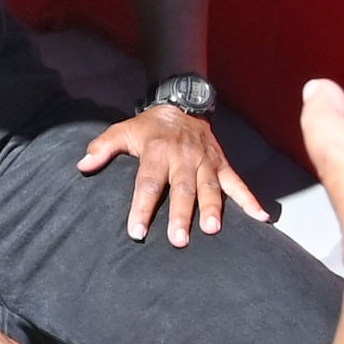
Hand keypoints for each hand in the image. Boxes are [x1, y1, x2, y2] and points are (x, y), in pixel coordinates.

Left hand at [77, 102, 268, 244]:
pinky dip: (250, 200)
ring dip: (213, 208)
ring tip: (213, 230)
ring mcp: (205, 162)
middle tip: (178, 240)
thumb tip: (82, 165)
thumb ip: (103, 148)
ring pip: (210, 187)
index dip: (142, 208)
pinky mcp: (222, 164)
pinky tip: (261, 218)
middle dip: (181, 215)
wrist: (182, 103)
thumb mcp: (123, 130)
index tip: (136, 232)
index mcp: (157, 152)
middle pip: (182, 189)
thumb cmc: (150, 126)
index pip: (147, 183)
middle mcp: (183, 158)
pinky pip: (237, 183)